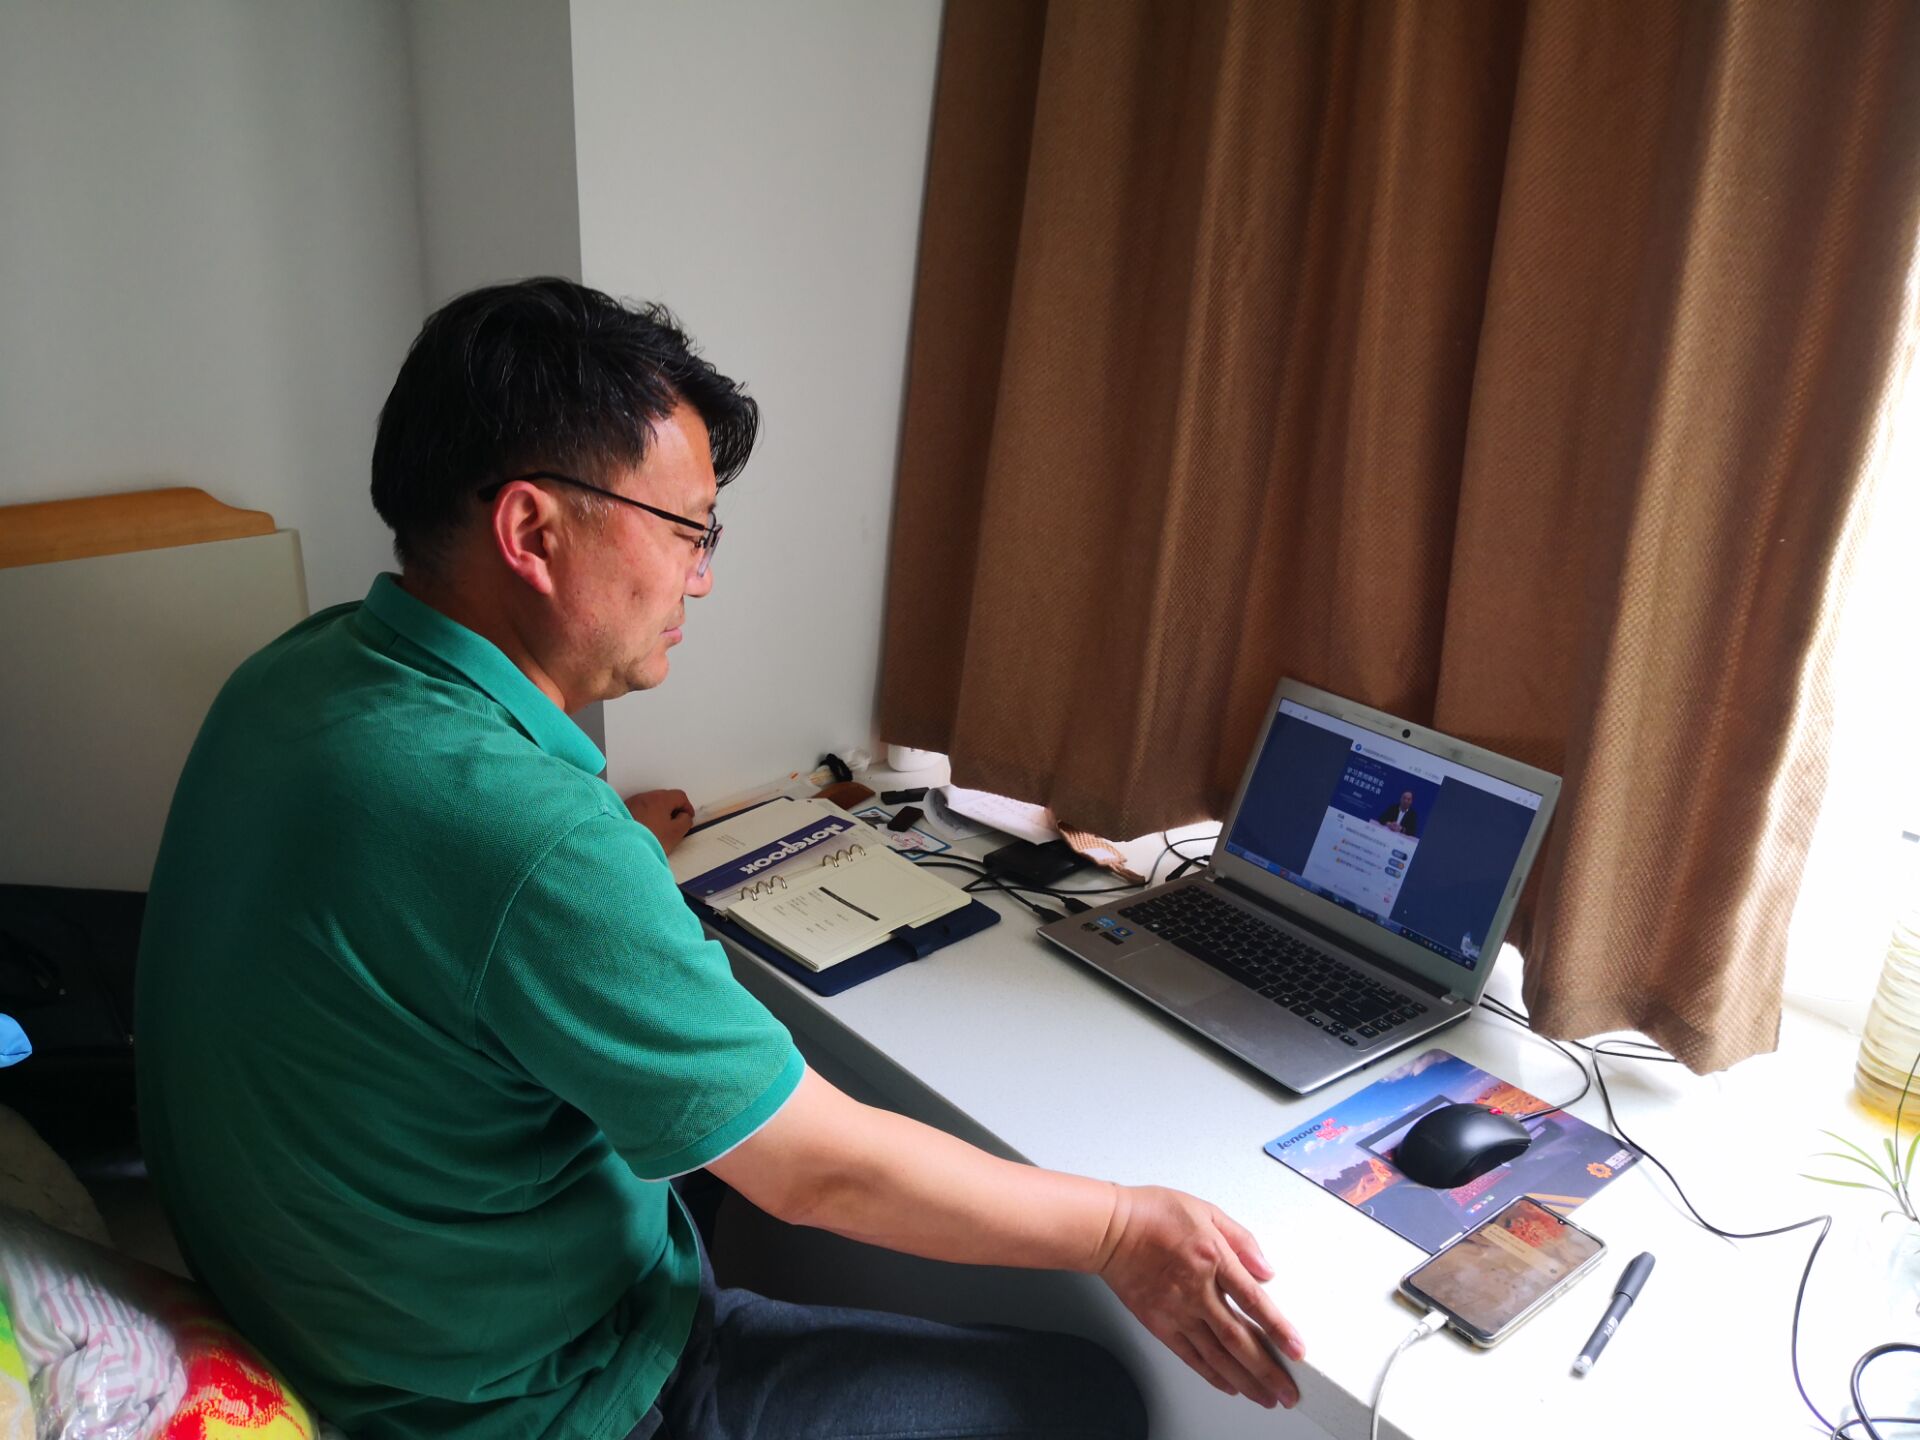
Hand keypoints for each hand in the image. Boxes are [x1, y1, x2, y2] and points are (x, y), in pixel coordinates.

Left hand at [625, 789, 694, 852]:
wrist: (620, 848)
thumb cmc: (649, 840)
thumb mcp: (675, 833)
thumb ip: (686, 821)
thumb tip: (685, 816)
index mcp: (660, 799)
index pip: (680, 796)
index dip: (687, 807)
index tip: (688, 818)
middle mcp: (645, 797)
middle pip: (665, 798)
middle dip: (672, 809)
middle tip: (675, 824)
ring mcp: (632, 803)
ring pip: (651, 804)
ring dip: (658, 813)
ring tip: (659, 830)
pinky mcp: (622, 811)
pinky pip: (639, 810)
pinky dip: (645, 817)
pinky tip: (645, 830)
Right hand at [1096, 1185, 1305, 1408]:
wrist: (1109, 1229)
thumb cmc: (1152, 1214)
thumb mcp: (1206, 1211)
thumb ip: (1241, 1240)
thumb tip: (1266, 1269)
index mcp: (1212, 1258)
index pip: (1254, 1302)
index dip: (1278, 1329)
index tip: (1298, 1350)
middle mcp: (1197, 1290)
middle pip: (1238, 1338)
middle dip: (1267, 1370)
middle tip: (1288, 1392)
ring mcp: (1176, 1311)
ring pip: (1217, 1355)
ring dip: (1245, 1380)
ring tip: (1266, 1398)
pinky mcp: (1159, 1324)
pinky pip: (1190, 1355)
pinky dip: (1211, 1374)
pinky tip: (1229, 1385)